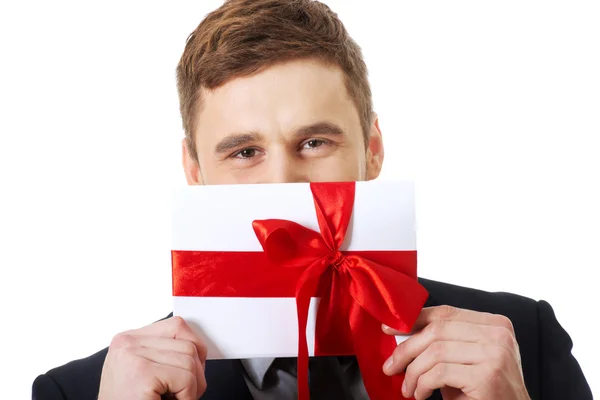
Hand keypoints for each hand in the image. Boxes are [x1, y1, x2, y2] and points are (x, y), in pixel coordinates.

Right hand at [98, 316, 206, 399]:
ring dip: (193, 386)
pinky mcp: (142, 373)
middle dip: (197, 371)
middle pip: (188, 344)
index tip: (192, 368)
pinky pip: (186, 379)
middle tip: (185, 391)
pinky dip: (188, 396)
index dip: (194, 348)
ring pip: (190, 361)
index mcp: (128, 339)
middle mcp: (127, 342)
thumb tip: (199, 347)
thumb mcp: (145, 371)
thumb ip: (163, 353)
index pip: (177, 326)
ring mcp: (133, 355)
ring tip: (176, 398)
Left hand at [382, 306, 529, 399]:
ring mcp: (496, 353)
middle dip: (406, 349)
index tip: (389, 329)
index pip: (445, 313)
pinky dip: (423, 384)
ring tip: (408, 388)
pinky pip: (440, 373)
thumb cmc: (483, 391)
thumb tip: (401, 330)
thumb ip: (442, 340)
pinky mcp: (487, 375)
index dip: (413, 320)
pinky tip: (421, 394)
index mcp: (494, 324)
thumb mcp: (463, 358)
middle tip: (391, 366)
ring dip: (413, 372)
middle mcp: (498, 334)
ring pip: (435, 352)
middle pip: (437, 331)